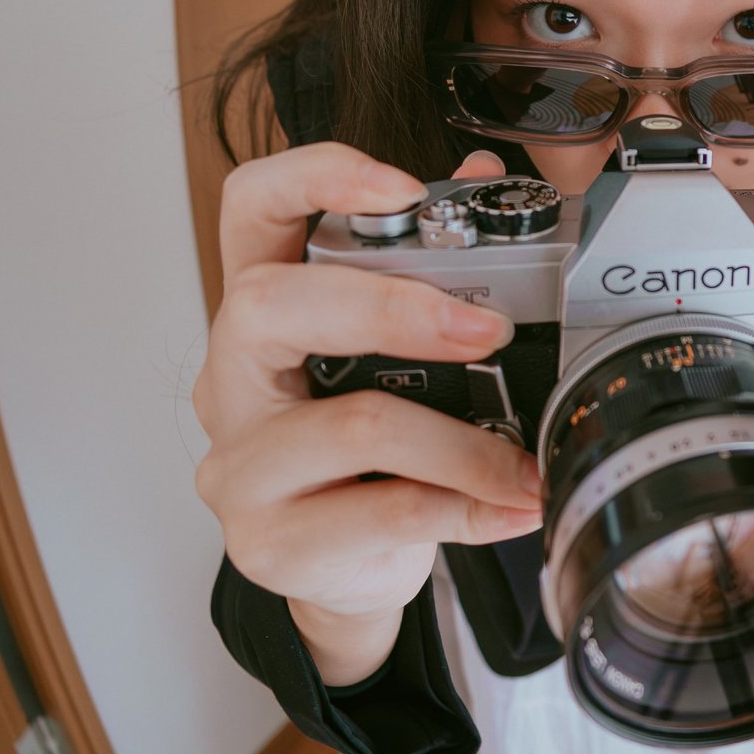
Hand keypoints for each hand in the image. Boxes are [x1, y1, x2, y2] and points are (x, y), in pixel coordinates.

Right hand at [191, 144, 540, 683]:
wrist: (347, 574)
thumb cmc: (368, 456)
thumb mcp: (396, 360)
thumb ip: (434, 269)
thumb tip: (483, 181)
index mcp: (262, 312)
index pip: (252, 208)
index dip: (314, 178)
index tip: (401, 188)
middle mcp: (232, 379)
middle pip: (272, 305)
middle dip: (395, 308)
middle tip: (489, 333)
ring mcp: (240, 465)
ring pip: (353, 425)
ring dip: (461, 444)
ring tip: (520, 463)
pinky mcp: (270, 540)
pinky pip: (385, 511)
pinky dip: (466, 507)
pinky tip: (509, 507)